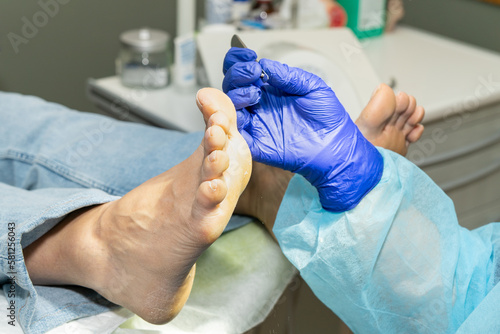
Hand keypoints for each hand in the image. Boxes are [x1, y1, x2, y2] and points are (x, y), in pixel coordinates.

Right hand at [223, 47, 383, 211]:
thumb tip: (265, 64)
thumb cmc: (327, 118)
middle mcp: (259, 105)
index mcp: (270, 89)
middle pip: (232, 86)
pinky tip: (246, 113)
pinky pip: (235, 134)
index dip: (238, 59)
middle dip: (237, 74)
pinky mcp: (255, 144)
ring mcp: (256, 124)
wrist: (336, 146)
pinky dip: (232, 122)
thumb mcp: (312, 87)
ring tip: (254, 93)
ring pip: (228, 108)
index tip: (248, 53)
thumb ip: (288, 75)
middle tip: (253, 72)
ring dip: (235, 95)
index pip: (243, 71)